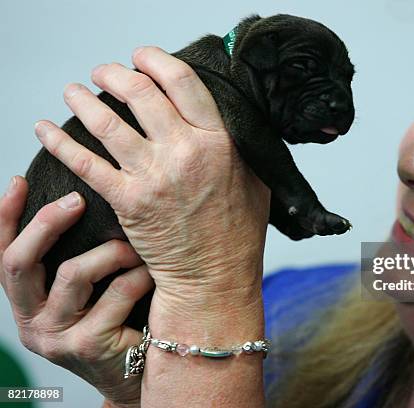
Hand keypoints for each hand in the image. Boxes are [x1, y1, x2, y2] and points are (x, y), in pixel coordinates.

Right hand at [0, 177, 151, 407]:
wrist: (137, 377)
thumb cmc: (117, 324)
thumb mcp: (88, 294)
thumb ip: (78, 261)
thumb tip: (88, 201)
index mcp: (28, 303)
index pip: (3, 255)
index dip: (5, 218)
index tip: (18, 180)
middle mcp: (31, 321)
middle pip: (18, 262)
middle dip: (46, 223)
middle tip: (77, 200)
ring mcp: (56, 337)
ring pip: (73, 273)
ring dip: (112, 252)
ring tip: (136, 249)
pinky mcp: (88, 346)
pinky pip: (117, 293)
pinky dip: (139, 276)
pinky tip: (153, 273)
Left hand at [32, 47, 270, 304]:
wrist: (216, 278)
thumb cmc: (238, 232)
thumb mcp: (256, 179)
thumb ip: (240, 144)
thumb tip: (227, 116)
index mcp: (218, 141)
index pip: (181, 82)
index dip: (155, 60)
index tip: (142, 57)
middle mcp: (184, 152)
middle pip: (139, 92)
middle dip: (113, 73)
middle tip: (103, 73)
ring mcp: (153, 176)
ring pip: (106, 121)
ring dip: (82, 99)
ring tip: (72, 92)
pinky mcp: (127, 201)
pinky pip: (85, 162)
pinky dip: (60, 141)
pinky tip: (46, 129)